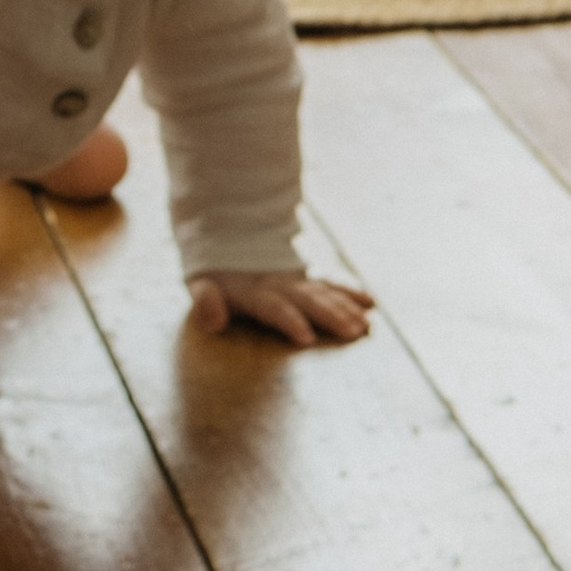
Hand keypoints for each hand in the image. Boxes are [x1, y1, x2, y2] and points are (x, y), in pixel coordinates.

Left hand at [188, 267, 373, 348]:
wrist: (226, 233)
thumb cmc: (212, 272)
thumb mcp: (200, 284)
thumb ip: (206, 301)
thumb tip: (212, 319)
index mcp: (254, 289)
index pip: (274, 306)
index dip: (288, 319)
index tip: (306, 337)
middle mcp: (280, 284)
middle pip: (308, 299)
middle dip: (330, 315)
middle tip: (354, 332)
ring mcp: (296, 280)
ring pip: (324, 292)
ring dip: (345, 307)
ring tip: (365, 326)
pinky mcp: (306, 280)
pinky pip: (331, 285)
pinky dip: (349, 292)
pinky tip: (370, 302)